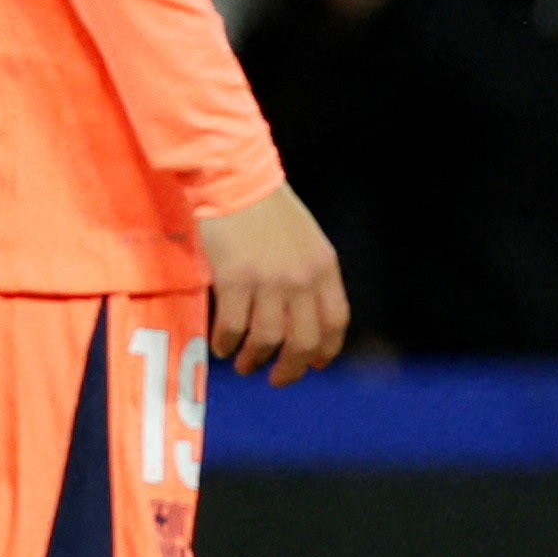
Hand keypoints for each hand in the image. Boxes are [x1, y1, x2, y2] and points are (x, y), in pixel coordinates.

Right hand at [196, 186, 348, 385]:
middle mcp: (302, 278)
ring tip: (244, 364)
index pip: (335, 322)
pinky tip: (222, 346)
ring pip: (267, 340)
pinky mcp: (235, 280)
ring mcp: (269, 280)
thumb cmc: (267, 208)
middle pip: (304, 341)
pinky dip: (226, 343)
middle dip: (290, 369)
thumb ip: (309, 276)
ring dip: (254, 359)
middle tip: (276, 378)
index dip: (326, 351)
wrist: (235, 178)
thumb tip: (302, 319)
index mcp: (324, 266)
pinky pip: (233, 327)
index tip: (315, 364)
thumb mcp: (305, 240)